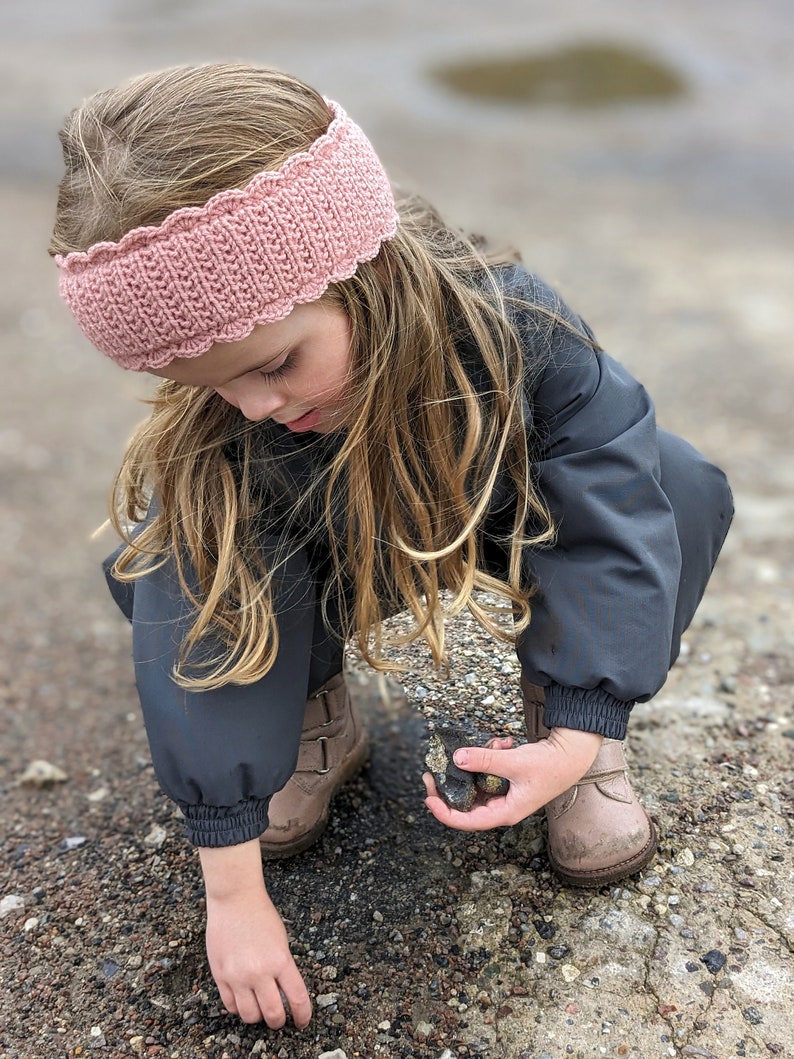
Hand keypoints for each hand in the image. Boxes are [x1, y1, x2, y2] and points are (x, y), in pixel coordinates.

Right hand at [199, 841, 310, 1027]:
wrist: (235, 899)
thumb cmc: (261, 915)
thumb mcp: (282, 941)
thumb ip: (283, 968)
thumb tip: (285, 994)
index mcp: (280, 961)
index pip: (297, 999)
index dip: (302, 1015)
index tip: (303, 1021)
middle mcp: (259, 972)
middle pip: (272, 1014)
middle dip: (279, 1021)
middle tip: (280, 1019)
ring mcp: (237, 976)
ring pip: (249, 1015)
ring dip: (257, 1017)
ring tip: (260, 1009)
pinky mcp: (220, 975)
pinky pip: (230, 1005)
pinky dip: (239, 1007)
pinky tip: (244, 999)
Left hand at [423, 727, 602, 831]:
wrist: (572, 754)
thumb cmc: (550, 765)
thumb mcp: (514, 762)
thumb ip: (484, 760)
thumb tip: (456, 758)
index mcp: (504, 812)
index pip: (467, 821)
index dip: (444, 812)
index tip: (428, 798)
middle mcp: (503, 806)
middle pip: (467, 801)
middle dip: (452, 783)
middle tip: (433, 770)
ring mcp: (505, 793)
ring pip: (477, 781)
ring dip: (478, 763)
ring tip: (493, 746)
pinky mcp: (508, 780)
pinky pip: (489, 770)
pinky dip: (492, 755)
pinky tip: (504, 743)